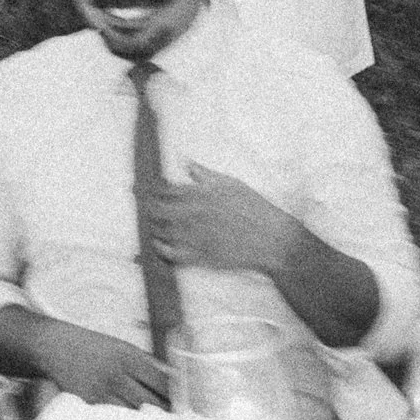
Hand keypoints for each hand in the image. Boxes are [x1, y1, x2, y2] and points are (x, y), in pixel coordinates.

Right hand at [33, 320, 170, 408]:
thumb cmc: (92, 346)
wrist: (56, 347)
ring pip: (133, 414)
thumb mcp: (121, 347)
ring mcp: (103, 391)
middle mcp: (117, 375)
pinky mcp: (90, 404)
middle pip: (150, 401)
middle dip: (164, 414)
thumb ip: (144, 363)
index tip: (182, 405)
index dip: (174, 396)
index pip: (161, 381)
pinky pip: (114, 417)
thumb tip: (169, 380)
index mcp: (129, 357)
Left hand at [149, 162, 299, 275]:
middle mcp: (192, 214)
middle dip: (149, 208)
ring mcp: (194, 236)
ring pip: (160, 231)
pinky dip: (160, 248)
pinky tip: (159, 244)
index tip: (148, 190)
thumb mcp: (231, 183)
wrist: (271, 239)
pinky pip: (169, 254)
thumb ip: (204, 174)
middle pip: (156, 211)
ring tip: (153, 225)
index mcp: (199, 194)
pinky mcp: (198, 256)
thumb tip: (186, 162)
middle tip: (147, 208)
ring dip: (153, 227)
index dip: (153, 190)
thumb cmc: (254, 208)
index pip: (164, 189)